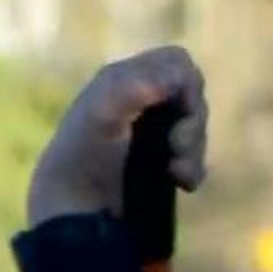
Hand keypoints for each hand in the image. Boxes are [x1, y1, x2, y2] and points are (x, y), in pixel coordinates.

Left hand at [26, 45, 208, 226]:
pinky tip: (180, 182)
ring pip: (196, 128)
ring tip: (176, 172)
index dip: (187, 81)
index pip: (176, 61)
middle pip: (193, 95)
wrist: (76, 210)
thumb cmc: (84, 155)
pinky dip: (193, 169)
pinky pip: (196, 157)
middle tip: (176, 146)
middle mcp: (144, 100)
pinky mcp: (164, 162)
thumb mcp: (101, 114)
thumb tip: (180, 76)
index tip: (183, 107)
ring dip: (193, 150)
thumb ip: (135, 88)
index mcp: (127, 79)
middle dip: (192, 122)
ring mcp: (156, 132)